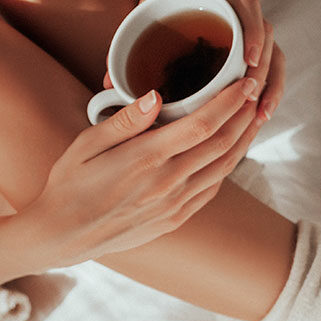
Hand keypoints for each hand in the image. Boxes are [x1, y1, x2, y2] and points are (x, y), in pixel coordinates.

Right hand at [21, 77, 259, 271]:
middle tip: (256, 91)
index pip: (201, 125)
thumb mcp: (85, 146)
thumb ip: (124, 121)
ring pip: (224, 167)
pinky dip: (228, 164)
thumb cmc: (70, 184)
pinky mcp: (178, 218)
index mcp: (146, 159)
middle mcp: (168, 183)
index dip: (228, 102)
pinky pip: (213, 187)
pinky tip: (232, 148)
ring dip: (244, 139)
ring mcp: (176, 204)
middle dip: (244, 115)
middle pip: (222, 144)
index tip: (244, 83)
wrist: (64, 237)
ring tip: (254, 115)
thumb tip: (156, 96)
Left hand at [126, 0, 285, 125]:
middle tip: (252, 95)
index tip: (246, 60)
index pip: (246, 7)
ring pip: (274, 54)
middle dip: (264, 68)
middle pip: (267, 34)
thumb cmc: (157, 8)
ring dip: (272, 84)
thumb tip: (108, 85)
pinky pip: (273, 67)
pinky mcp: (257, 48)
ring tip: (261, 115)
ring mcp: (252, 29)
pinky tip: (263, 115)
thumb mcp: (141, 15)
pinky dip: (272, 89)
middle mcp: (240, 9)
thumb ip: (125, 45)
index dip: (251, 32)